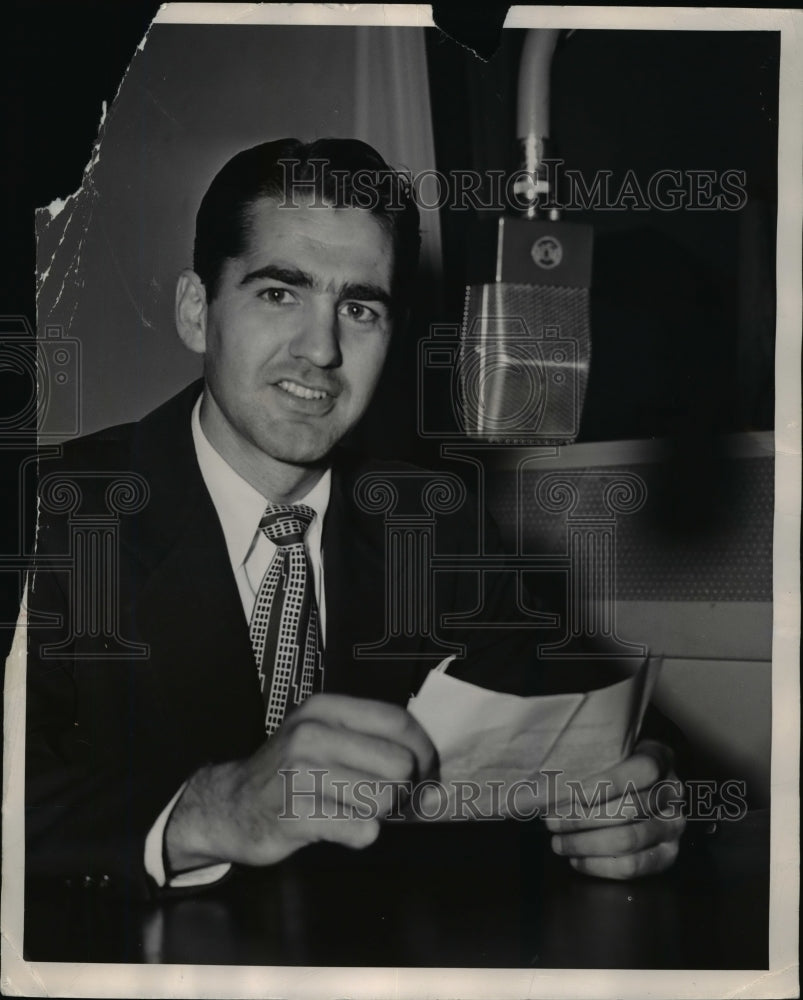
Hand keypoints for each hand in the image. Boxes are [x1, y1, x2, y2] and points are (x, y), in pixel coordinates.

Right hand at [164, 694, 436, 872]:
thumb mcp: (321, 735)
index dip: (424, 751)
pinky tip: (340, 826)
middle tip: (391, 801)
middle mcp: (312, 734)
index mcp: (325, 709)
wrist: (229, 806)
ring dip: (381, 813)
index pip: (398, 721)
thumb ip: (369, 739)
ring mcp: (301, 774)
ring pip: (384, 798)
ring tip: (360, 811)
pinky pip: (362, 829)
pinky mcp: (297, 814)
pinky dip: (360, 834)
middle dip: (404, 789)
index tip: (426, 773)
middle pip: (399, 764)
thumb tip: (430, 766)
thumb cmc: (289, 772)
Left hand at [544, 740, 685, 878]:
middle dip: (583, 818)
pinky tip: (576, 860)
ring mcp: (674, 826)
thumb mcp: (608, 752)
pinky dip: (600, 866)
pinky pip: (635, 866)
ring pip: (629, 839)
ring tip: (558, 842)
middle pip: (629, 809)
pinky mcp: (669, 855)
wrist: (643, 790)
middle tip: (551, 821)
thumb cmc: (613, 768)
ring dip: (586, 844)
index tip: (569, 793)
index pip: (640, 771)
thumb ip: (591, 758)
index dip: (604, 784)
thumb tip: (546, 777)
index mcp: (660, 758)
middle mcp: (673, 792)